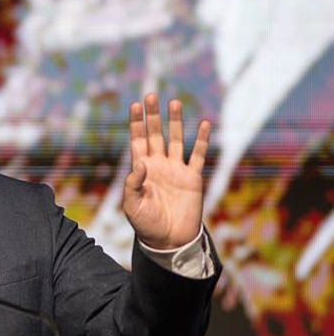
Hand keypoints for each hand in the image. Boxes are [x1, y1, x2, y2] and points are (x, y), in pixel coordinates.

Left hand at [123, 93, 210, 249]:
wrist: (169, 240)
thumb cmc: (146, 224)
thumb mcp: (132, 206)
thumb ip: (133, 184)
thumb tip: (140, 162)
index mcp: (141, 170)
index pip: (137, 141)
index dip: (136, 124)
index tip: (134, 105)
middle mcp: (158, 165)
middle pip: (155, 135)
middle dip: (153, 116)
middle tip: (150, 96)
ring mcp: (176, 170)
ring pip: (176, 140)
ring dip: (175, 122)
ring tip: (174, 103)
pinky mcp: (193, 178)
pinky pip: (198, 155)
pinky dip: (202, 140)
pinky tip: (203, 124)